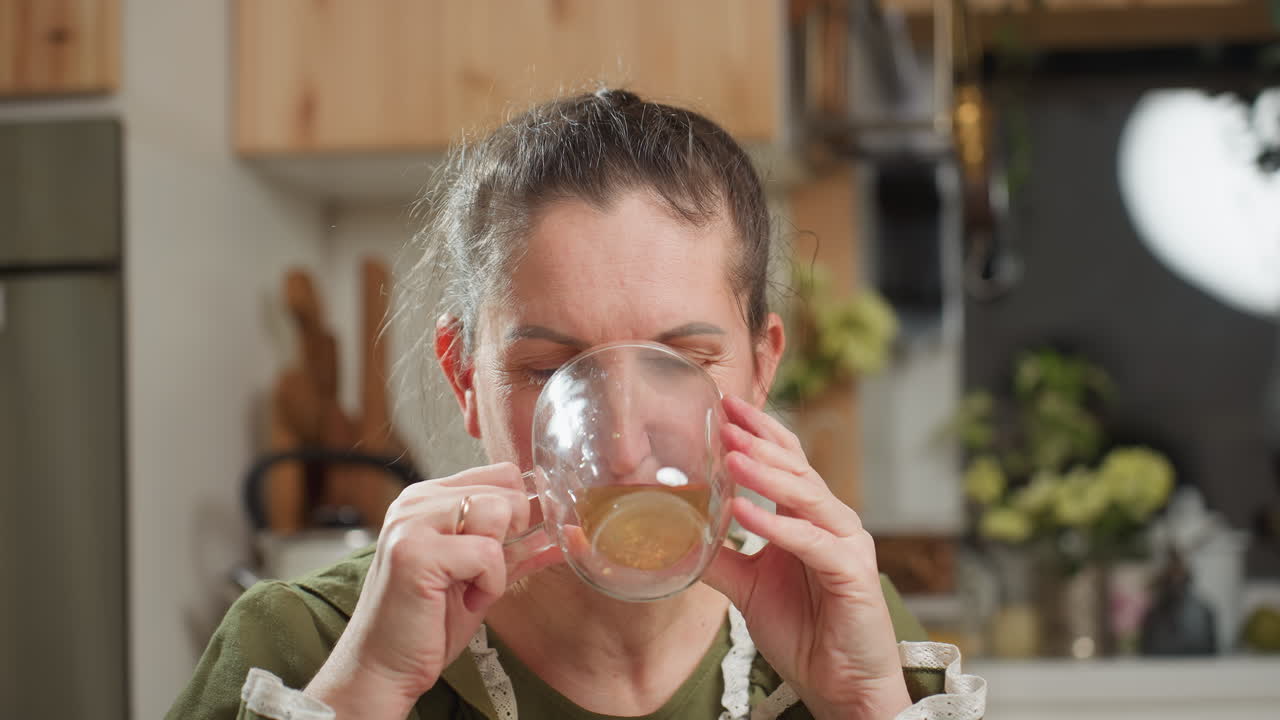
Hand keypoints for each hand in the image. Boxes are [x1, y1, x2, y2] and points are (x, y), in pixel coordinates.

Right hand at [305, 463, 560, 718]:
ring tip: (470, 586)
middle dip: (510, 537)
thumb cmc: (429, 623)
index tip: (508, 546)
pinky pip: (487, 553)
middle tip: (481, 574)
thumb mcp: (482, 575)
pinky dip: (489, 585)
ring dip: (497, 563)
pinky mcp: (415, 552)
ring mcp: (411, 523)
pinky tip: (464, 599)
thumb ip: (516, 547)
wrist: (385, 667)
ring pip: (497, 513)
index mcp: (429, 498)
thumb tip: (566, 532)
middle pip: (505, 490)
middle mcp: (416, 501)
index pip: (501, 473)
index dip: (519, 510)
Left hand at [702, 396, 910, 719]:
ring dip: (767, 474)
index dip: (759, 431)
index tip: (726, 404)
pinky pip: (812, 541)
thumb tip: (675, 534)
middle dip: (759, 442)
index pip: (787, 461)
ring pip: (807, 496)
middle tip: (724, 419)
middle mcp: (833, 522)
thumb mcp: (748, 589)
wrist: (841, 687)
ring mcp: (847, 544)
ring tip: (731, 457)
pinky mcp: (853, 573)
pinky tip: (745, 511)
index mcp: (810, 519)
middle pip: (798, 468)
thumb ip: (719, 558)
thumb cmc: (804, 633)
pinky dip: (778, 525)